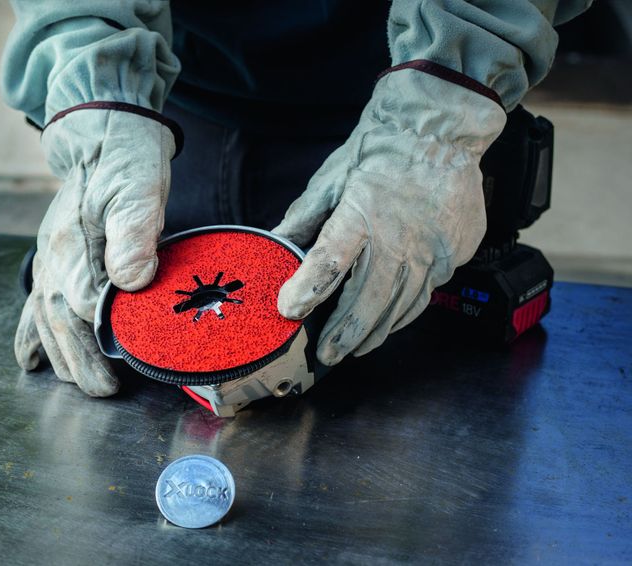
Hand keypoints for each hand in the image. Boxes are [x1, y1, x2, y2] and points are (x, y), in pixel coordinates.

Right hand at [14, 108, 175, 395]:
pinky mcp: (55, 255)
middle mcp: (54, 256)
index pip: (81, 307)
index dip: (99, 344)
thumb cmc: (128, 160)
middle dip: (80, 361)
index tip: (118, 373)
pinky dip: (31, 334)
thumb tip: (132, 281)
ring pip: (45, 318)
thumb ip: (134, 232)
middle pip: (59, 321)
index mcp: (74, 244)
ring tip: (78, 382)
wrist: (106, 132)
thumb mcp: (140, 188)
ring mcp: (50, 257)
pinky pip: (35, 302)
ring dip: (61, 354)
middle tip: (104, 391)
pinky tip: (32, 359)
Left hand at [273, 69, 505, 364]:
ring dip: (375, 331)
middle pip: (368, 300)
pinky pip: (427, 293)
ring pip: (401, 306)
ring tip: (355, 347)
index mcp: (360, 214)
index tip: (289, 309)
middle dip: (344, 333)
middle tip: (328, 354)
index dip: (307, 290)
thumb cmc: (379, 150)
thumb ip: (304, 218)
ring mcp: (432, 248)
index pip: (329, 262)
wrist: (440, 129)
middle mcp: (399, 237)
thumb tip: (276, 245)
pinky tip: (389, 321)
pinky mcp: (454, 253)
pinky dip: (404, 312)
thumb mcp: (331, 178)